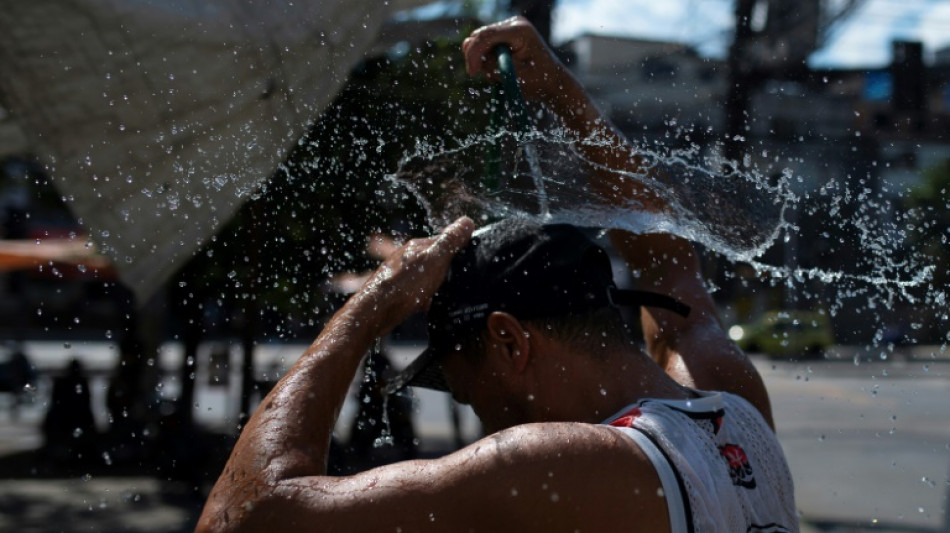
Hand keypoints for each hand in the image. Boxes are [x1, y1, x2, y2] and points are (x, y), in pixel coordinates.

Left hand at [353, 217, 474, 334]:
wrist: (376, 312)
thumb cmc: (404, 284)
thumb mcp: (434, 260)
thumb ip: (450, 242)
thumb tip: (467, 221)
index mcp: (417, 246)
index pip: (444, 240)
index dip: (459, 247)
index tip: (470, 258)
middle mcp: (407, 257)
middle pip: (435, 259)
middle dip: (447, 268)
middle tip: (458, 280)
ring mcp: (401, 274)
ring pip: (426, 277)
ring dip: (436, 285)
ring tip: (443, 294)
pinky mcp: (397, 292)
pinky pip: (418, 292)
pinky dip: (426, 297)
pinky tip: (428, 305)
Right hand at [462, 16, 567, 103]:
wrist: (555, 82)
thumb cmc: (540, 81)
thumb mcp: (515, 77)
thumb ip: (494, 67)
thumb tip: (475, 62)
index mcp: (519, 30)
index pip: (485, 36)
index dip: (473, 53)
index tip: (472, 73)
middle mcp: (514, 24)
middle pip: (480, 36)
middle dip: (476, 57)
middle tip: (478, 75)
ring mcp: (510, 28)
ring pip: (481, 43)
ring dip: (484, 61)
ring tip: (500, 75)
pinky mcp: (507, 35)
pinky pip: (487, 46)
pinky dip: (489, 60)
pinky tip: (501, 69)